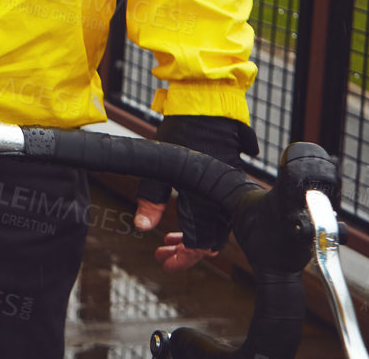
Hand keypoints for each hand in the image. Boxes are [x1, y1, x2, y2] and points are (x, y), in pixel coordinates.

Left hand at [135, 114, 258, 270]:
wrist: (204, 106)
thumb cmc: (179, 131)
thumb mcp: (158, 166)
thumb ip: (151, 198)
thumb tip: (142, 227)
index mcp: (203, 199)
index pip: (198, 243)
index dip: (182, 258)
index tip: (166, 263)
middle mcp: (219, 199)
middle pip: (208, 240)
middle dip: (185, 251)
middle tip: (163, 254)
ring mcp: (225, 189)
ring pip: (214, 227)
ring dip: (193, 237)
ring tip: (169, 241)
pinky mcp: (226, 179)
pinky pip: (218, 211)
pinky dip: (202, 221)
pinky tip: (185, 221)